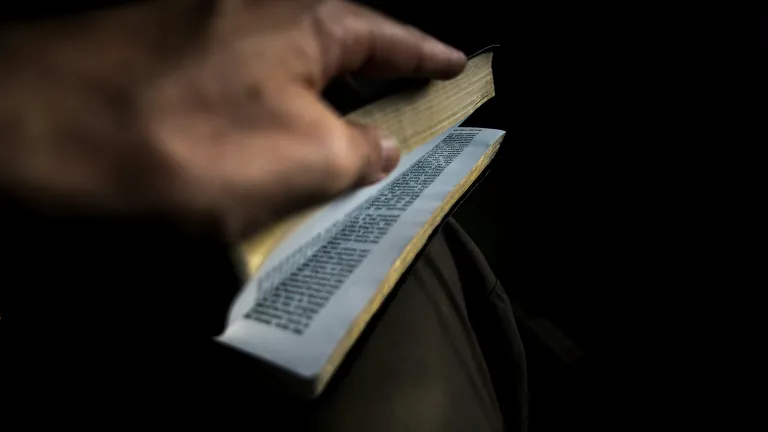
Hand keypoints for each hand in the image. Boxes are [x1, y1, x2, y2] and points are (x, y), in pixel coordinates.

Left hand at [0, 0, 465, 239]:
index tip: (462, 70)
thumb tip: (380, 146)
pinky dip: (270, 128)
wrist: (33, 128)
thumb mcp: (301, 156)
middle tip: (411, 125)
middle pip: (339, 54)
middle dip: (377, 92)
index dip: (430, 57)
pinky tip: (270, 162)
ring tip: (345, 158)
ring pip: (288, 80)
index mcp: (307, 21)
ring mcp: (208, 34)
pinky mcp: (167, 65)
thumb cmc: (186, 140)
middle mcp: (260, 13)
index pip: (390, 36)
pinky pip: (244, 96)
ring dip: (320, 119)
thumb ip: (357, 149)